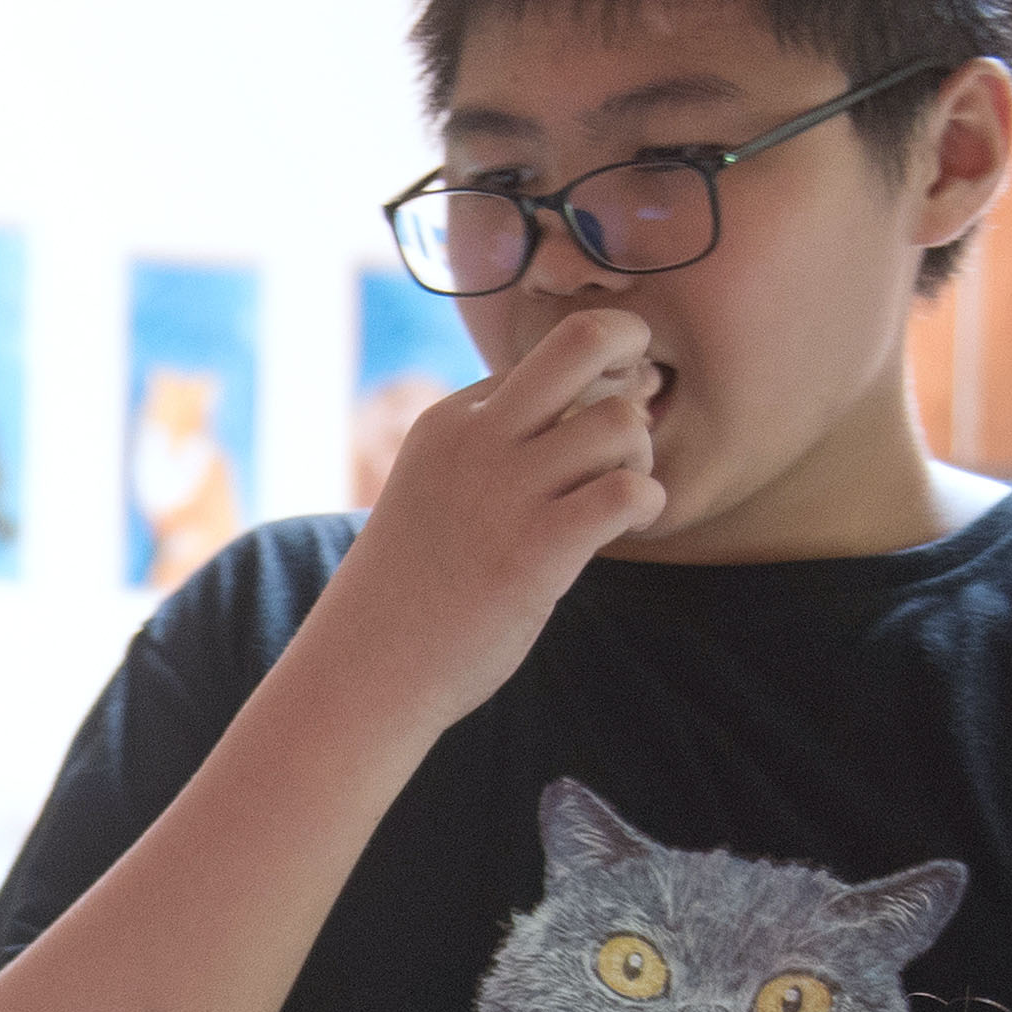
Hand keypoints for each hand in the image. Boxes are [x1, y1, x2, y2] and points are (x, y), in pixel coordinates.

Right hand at [303, 303, 664, 742]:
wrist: (363, 671)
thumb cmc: (408, 592)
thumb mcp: (431, 490)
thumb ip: (489, 451)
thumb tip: (577, 423)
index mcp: (449, 419)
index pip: (545, 359)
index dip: (584, 390)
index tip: (579, 446)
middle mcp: (476, 439)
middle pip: (585, 339)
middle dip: (631, 358)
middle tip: (627, 424)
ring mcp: (504, 492)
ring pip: (620, 420)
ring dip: (641, 456)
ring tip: (620, 499)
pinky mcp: (535, 550)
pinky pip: (628, 490)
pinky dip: (648, 504)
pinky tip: (628, 530)